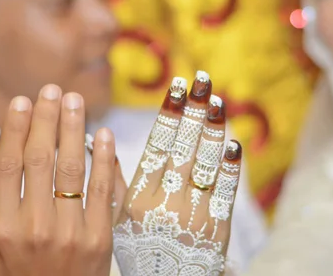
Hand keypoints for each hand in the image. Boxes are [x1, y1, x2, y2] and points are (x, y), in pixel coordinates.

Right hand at [0, 85, 117, 275]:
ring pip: (72, 169)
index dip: (15, 129)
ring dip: (74, 130)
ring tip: (74, 101)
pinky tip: (104, 135)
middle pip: (41, 159)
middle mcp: (35, 227)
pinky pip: (103, 191)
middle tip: (52, 90)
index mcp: (1, 229)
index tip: (22, 102)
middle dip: (46, 119)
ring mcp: (70, 233)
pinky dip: (104, 160)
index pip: (7, 165)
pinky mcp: (100, 239)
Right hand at [113, 72, 242, 274]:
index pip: (157, 145)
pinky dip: (231, 168)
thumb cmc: (140, 253)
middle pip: (183, 147)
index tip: (177, 86)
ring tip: (217, 102)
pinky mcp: (217, 228)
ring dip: (213, 131)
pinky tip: (234, 144)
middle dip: (193, 110)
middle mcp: (166, 202)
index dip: (169, 114)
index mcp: (139, 198)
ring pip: (205, 164)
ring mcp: (194, 215)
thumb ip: (111, 181)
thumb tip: (98, 142)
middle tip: (202, 79)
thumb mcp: (116, 221)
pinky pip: (226, 193)